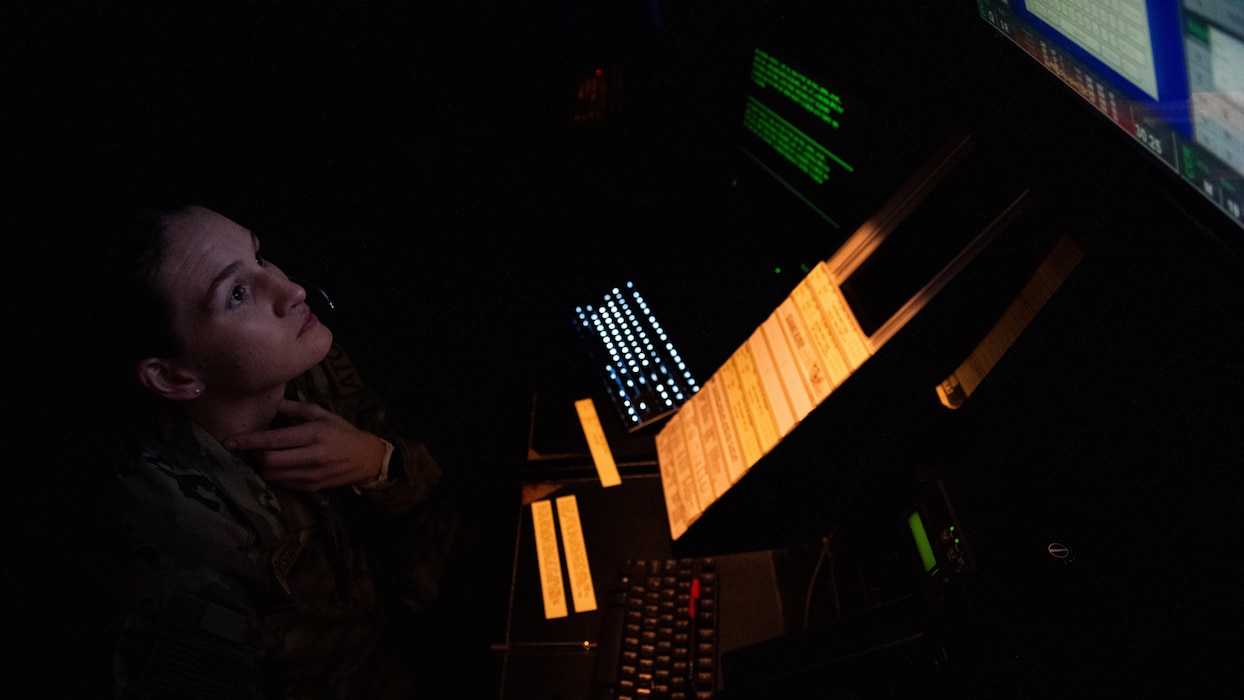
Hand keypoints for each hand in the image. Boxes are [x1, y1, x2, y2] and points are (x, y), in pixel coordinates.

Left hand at [223, 399, 388, 491]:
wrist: (365, 458)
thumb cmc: (341, 431)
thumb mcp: (320, 413)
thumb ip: (293, 409)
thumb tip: (268, 405)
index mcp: (313, 434)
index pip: (273, 440)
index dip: (248, 442)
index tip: (229, 442)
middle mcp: (312, 456)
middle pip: (268, 461)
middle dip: (253, 454)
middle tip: (249, 447)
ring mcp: (311, 475)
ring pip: (272, 475)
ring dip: (262, 466)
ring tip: (262, 456)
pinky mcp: (311, 488)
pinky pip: (282, 483)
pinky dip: (274, 475)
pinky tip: (276, 465)